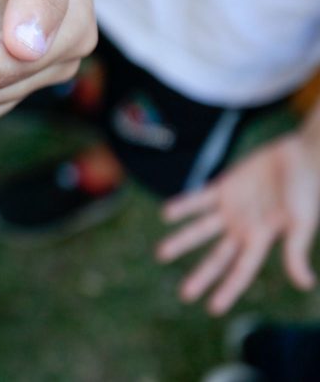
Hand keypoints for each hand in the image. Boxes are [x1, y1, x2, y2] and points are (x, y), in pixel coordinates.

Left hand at [157, 134, 319, 314]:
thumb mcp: (301, 222)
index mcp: (261, 239)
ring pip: (201, 229)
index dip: (228, 290)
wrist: (301, 156)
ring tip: (160, 254)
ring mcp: (231, 209)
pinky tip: (166, 213)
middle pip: (217, 257)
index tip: (213, 309)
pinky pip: (199, 200)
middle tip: (184, 295)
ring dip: (182, 241)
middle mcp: (243, 228)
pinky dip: (184, 206)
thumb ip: (295, 250)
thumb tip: (305, 284)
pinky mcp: (224, 188)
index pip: (241, 271)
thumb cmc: (306, 191)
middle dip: (202, 275)